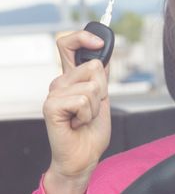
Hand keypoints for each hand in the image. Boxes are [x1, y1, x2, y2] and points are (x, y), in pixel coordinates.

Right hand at [42, 31, 110, 193]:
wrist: (83, 157)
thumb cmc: (91, 131)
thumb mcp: (102, 99)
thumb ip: (101, 77)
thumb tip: (104, 55)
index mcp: (71, 78)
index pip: (67, 43)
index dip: (83, 36)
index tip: (99, 43)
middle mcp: (60, 82)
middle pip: (93, 66)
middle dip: (103, 89)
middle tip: (92, 108)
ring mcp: (54, 93)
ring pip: (92, 85)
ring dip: (96, 106)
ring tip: (85, 118)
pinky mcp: (51, 106)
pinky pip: (83, 100)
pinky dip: (88, 114)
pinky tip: (77, 123)